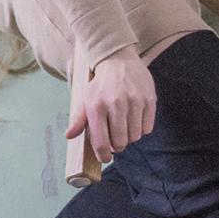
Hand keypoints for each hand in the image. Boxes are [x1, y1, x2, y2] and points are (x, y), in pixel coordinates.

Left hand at [65, 44, 156, 162]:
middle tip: (115, 140)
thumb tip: (69, 136)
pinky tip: (135, 119)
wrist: (119, 60)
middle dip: (117, 146)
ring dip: (130, 137)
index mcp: (97, 106)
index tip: (104, 157)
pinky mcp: (149, 100)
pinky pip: (147, 128)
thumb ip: (78, 119)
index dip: (103, 155)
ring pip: (135, 137)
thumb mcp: (86, 98)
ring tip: (124, 127)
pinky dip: (141, 128)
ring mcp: (135, 101)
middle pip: (120, 143)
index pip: (101, 142)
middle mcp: (116, 104)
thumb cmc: (100, 84)